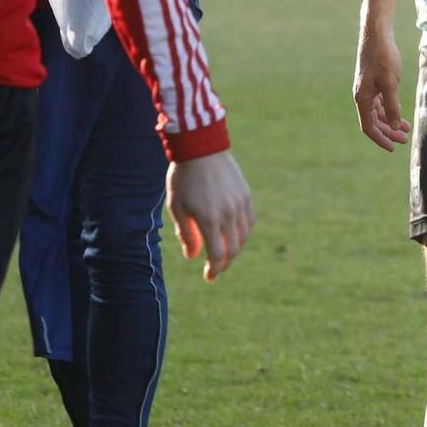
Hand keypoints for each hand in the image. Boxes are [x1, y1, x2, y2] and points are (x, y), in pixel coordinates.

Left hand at [166, 150, 254, 280]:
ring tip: (224, 250)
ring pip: (243, 237)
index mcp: (209, 220)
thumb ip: (186, 233)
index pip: (217, 255)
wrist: (201, 148)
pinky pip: (249, 221)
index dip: (214, 270)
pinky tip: (234, 233)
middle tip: (216, 268)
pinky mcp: (246, 195)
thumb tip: (193, 256)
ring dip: (235, 248)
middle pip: (233, 249)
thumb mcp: (177, 207)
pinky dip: (243, 232)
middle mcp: (228, 214)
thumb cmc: (183, 178)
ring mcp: (239, 204)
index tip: (209, 277)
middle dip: (225, 263)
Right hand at [353, 23, 410, 150]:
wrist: (376, 34)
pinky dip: (388, 109)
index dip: (380, 139)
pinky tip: (398, 111)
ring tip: (406, 127)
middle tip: (404, 139)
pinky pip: (378, 101)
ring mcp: (366, 88)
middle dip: (388, 131)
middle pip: (373, 121)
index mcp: (362, 98)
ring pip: (377, 111)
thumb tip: (394, 125)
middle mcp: (361, 95)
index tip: (393, 148)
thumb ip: (392, 106)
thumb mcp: (390, 83)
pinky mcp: (371, 80)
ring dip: (390, 121)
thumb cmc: (383, 57)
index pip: (369, 126)